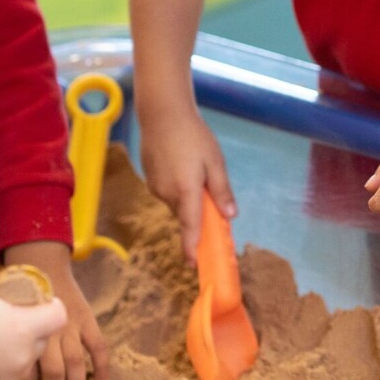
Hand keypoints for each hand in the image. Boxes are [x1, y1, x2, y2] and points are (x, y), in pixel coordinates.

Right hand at [0, 254, 67, 379]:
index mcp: (27, 328)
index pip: (59, 316)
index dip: (52, 306)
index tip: (39, 302)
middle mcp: (24, 356)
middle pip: (42, 338)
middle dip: (32, 327)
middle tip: (12, 318)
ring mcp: (10, 376)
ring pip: (24, 358)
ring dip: (15, 348)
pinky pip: (6, 375)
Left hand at [4, 241, 107, 379]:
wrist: (38, 259)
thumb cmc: (11, 290)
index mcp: (26, 329)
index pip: (27, 368)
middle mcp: (49, 329)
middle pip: (53, 371)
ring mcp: (71, 325)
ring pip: (75, 362)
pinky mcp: (87, 319)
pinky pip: (98, 345)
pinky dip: (103, 366)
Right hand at [139, 106, 235, 262]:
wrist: (162, 114)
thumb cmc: (193, 136)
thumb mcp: (215, 162)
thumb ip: (222, 191)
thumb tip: (230, 216)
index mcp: (186, 191)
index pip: (190, 227)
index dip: (192, 247)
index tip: (193, 265)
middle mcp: (166, 194)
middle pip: (186, 214)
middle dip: (198, 213)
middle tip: (211, 197)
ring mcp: (155, 187)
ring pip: (176, 203)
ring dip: (188, 198)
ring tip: (196, 170)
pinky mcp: (149, 178)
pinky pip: (167, 192)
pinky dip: (177, 188)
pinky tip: (182, 166)